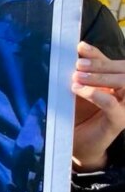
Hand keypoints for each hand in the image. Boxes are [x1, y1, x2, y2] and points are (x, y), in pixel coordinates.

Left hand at [72, 41, 124, 171]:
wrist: (79, 145)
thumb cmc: (78, 115)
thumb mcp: (78, 90)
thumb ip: (79, 74)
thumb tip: (71, 53)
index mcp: (116, 83)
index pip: (113, 64)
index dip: (97, 54)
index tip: (79, 47)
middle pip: (123, 71)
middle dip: (100, 64)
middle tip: (78, 65)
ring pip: (123, 84)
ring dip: (100, 77)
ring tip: (77, 77)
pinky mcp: (118, 121)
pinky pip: (111, 104)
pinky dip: (95, 94)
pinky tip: (78, 90)